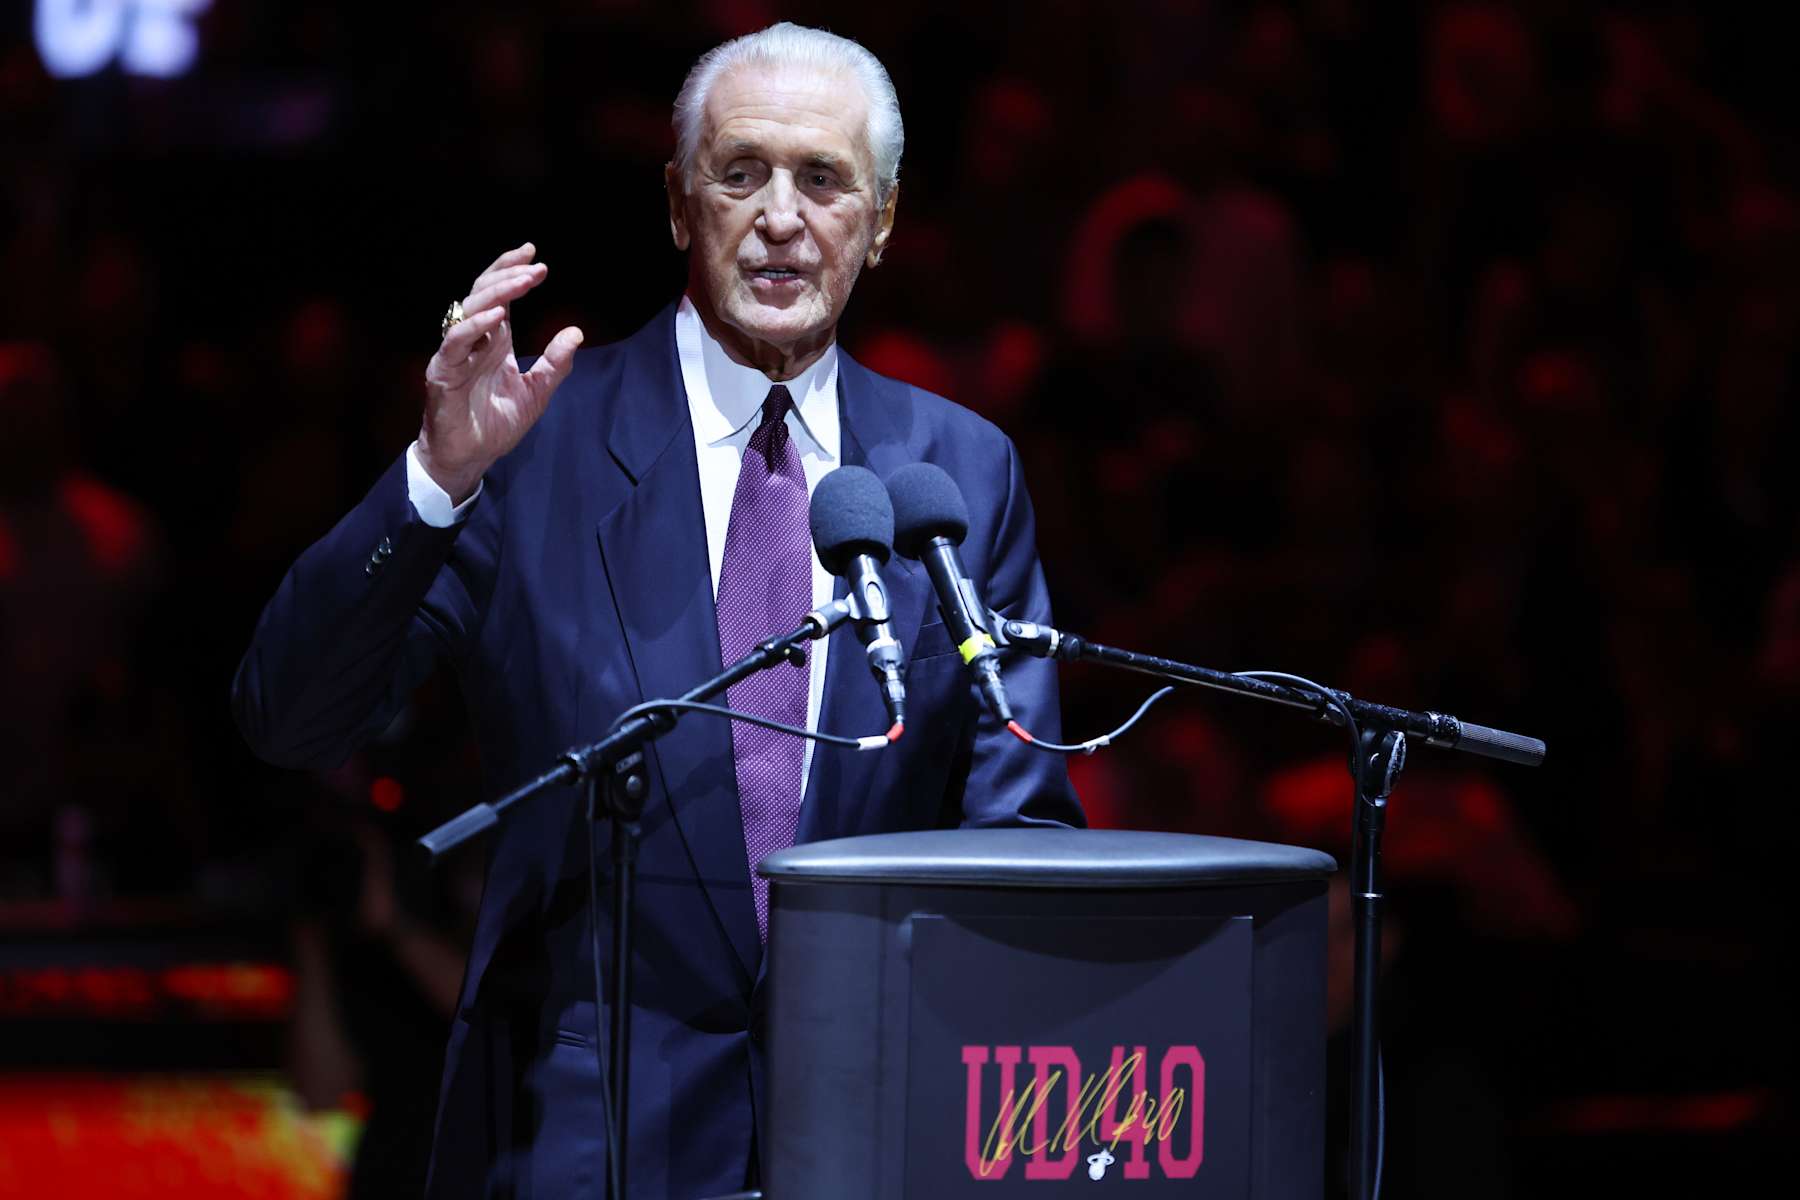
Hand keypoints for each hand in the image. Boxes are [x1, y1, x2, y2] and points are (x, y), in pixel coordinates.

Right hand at [418, 242, 583, 501]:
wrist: (470, 458)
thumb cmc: (496, 425)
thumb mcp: (536, 393)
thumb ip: (555, 364)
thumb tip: (576, 333)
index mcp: (494, 340)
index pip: (500, 296)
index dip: (513, 273)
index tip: (537, 258)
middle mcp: (474, 340)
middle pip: (484, 293)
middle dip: (509, 275)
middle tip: (536, 266)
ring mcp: (456, 353)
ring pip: (470, 309)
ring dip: (497, 292)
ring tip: (523, 281)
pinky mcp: (443, 371)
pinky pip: (455, 341)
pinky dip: (475, 326)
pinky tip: (498, 316)